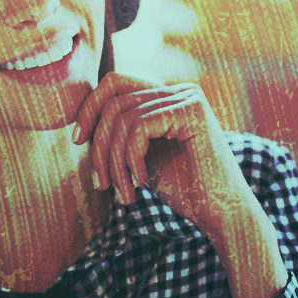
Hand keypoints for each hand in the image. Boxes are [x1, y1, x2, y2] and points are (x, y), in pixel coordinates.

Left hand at [72, 73, 287, 297]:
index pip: (114, 83)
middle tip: (100, 183)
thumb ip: (119, 134)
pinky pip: (139, 127)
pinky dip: (130, 158)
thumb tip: (81, 119)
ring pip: (123, 117)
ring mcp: (189, 97)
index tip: (78, 142)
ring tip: (122, 192)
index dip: (89, 108)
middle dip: (99, 145)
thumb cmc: (184, 190)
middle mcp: (180, 90)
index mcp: (169, 97)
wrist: (219, 213)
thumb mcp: (141, 157)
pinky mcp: (192, 111)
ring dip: (113, 161)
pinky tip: (139, 182)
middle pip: (114, 101)